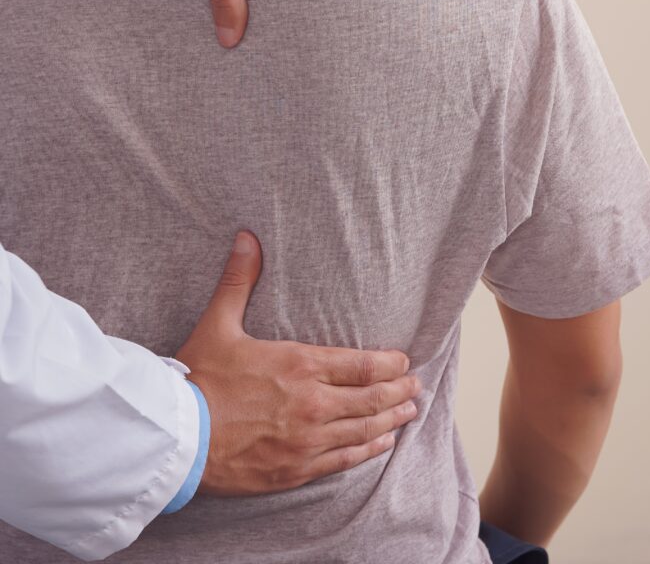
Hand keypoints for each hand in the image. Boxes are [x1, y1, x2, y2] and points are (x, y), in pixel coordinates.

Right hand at [174, 231, 420, 495]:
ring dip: (391, 419)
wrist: (176, 439)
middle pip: (372, 398)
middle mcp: (313, 404)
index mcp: (301, 366)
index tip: (404, 361)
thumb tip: (247, 238)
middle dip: (399, 390)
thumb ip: (240, 281)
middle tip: (416, 385)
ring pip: (364, 429)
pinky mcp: (296, 470)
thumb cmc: (199, 380)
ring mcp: (308, 441)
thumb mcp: (219, 324)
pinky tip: (382, 443)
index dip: (390, 364)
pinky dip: (368, 449)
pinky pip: (344, 460)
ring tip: (409, 411)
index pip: (363, 365)